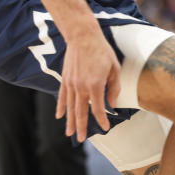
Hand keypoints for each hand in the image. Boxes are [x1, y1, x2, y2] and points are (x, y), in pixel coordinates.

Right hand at [56, 25, 120, 141]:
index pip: (98, 109)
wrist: (82, 36)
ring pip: (70, 107)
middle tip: (81, 139)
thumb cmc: (101, 50)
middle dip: (82, 127)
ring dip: (70, 121)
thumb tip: (112, 103)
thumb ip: (114, 88)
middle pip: (81, 112)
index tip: (105, 128)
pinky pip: (62, 96)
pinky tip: (60, 116)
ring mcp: (71, 83)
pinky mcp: (65, 78)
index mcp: (95, 85)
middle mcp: (81, 87)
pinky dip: (61, 107)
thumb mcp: (114, 68)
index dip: (102, 120)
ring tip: (70, 133)